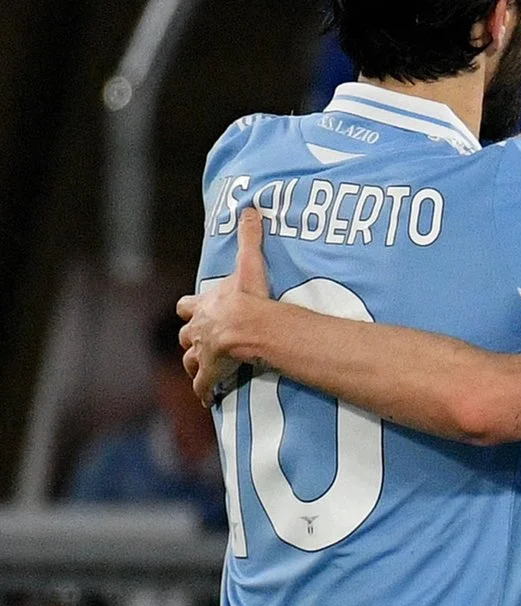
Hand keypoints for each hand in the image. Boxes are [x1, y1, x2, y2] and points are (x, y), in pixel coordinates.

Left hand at [176, 208, 274, 403]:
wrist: (248, 327)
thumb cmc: (248, 297)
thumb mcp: (249, 264)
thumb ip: (249, 237)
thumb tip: (250, 207)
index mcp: (204, 306)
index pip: (188, 306)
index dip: (190, 308)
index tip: (191, 310)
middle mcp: (198, 330)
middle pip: (185, 335)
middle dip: (190, 338)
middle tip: (200, 342)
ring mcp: (203, 353)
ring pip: (190, 361)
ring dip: (195, 365)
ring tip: (202, 370)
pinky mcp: (211, 373)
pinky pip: (204, 386)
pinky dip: (205, 391)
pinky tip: (208, 398)